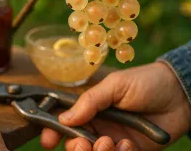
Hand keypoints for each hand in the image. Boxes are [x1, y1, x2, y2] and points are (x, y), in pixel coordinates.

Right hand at [41, 62, 190, 149]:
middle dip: (75, 147)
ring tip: (110, 142)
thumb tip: (63, 118)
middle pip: (76, 143)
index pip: (66, 121)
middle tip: (83, 143)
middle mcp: (99, 126)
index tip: (48, 140)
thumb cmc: (144, 82)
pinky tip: (128, 144)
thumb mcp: (114, 85)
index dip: (54, 131)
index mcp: (90, 108)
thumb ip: (89, 102)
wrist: (179, 93)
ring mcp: (115, 140)